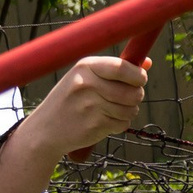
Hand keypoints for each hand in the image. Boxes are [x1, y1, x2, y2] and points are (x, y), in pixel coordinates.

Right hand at [24, 56, 148, 156]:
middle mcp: (87, 84)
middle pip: (133, 91)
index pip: (122, 68)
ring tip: (112, 110)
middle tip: (126, 98)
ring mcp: (91, 106)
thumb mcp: (85, 77)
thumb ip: (116, 70)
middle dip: (136, 96)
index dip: (139, 75)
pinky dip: (119, 124)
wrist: (45, 129)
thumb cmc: (70, 100)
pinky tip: (104, 121)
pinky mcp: (95, 125)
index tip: (140, 80)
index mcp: (85, 67)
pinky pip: (123, 124)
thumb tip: (147, 62)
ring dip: (128, 112)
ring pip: (132, 109)